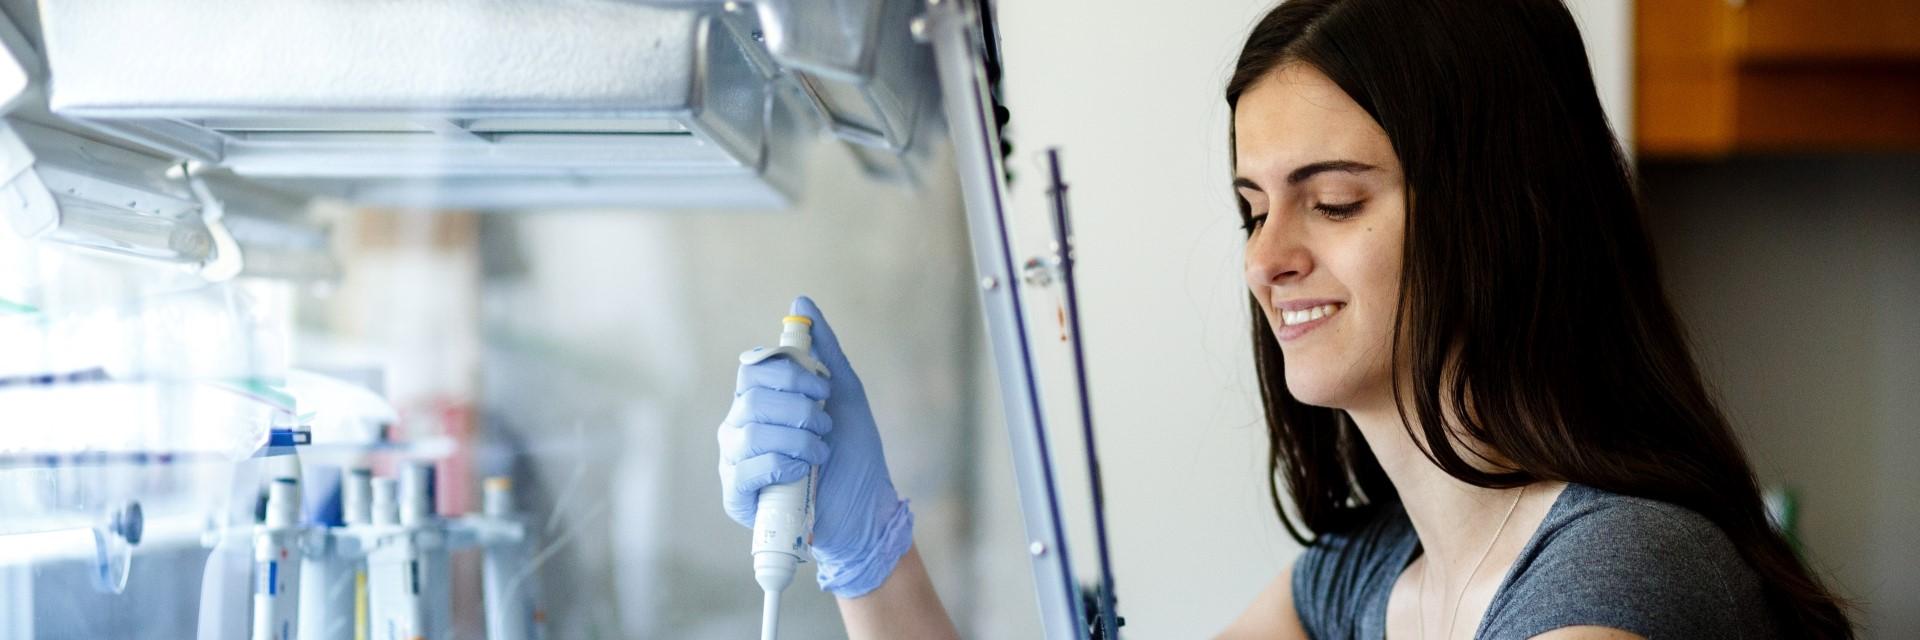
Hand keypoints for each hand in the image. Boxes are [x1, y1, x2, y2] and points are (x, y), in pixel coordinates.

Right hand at [717, 295, 914, 597]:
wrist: (865, 507)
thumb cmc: (853, 451)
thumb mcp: (844, 393)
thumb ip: (822, 349)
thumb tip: (801, 301)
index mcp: (761, 400)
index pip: (753, 370)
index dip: (789, 375)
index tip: (823, 387)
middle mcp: (740, 427)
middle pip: (751, 399)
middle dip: (799, 409)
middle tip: (825, 424)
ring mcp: (735, 462)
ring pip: (749, 433)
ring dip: (797, 438)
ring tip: (820, 450)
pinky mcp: (737, 496)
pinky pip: (747, 469)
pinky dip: (782, 464)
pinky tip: (802, 470)